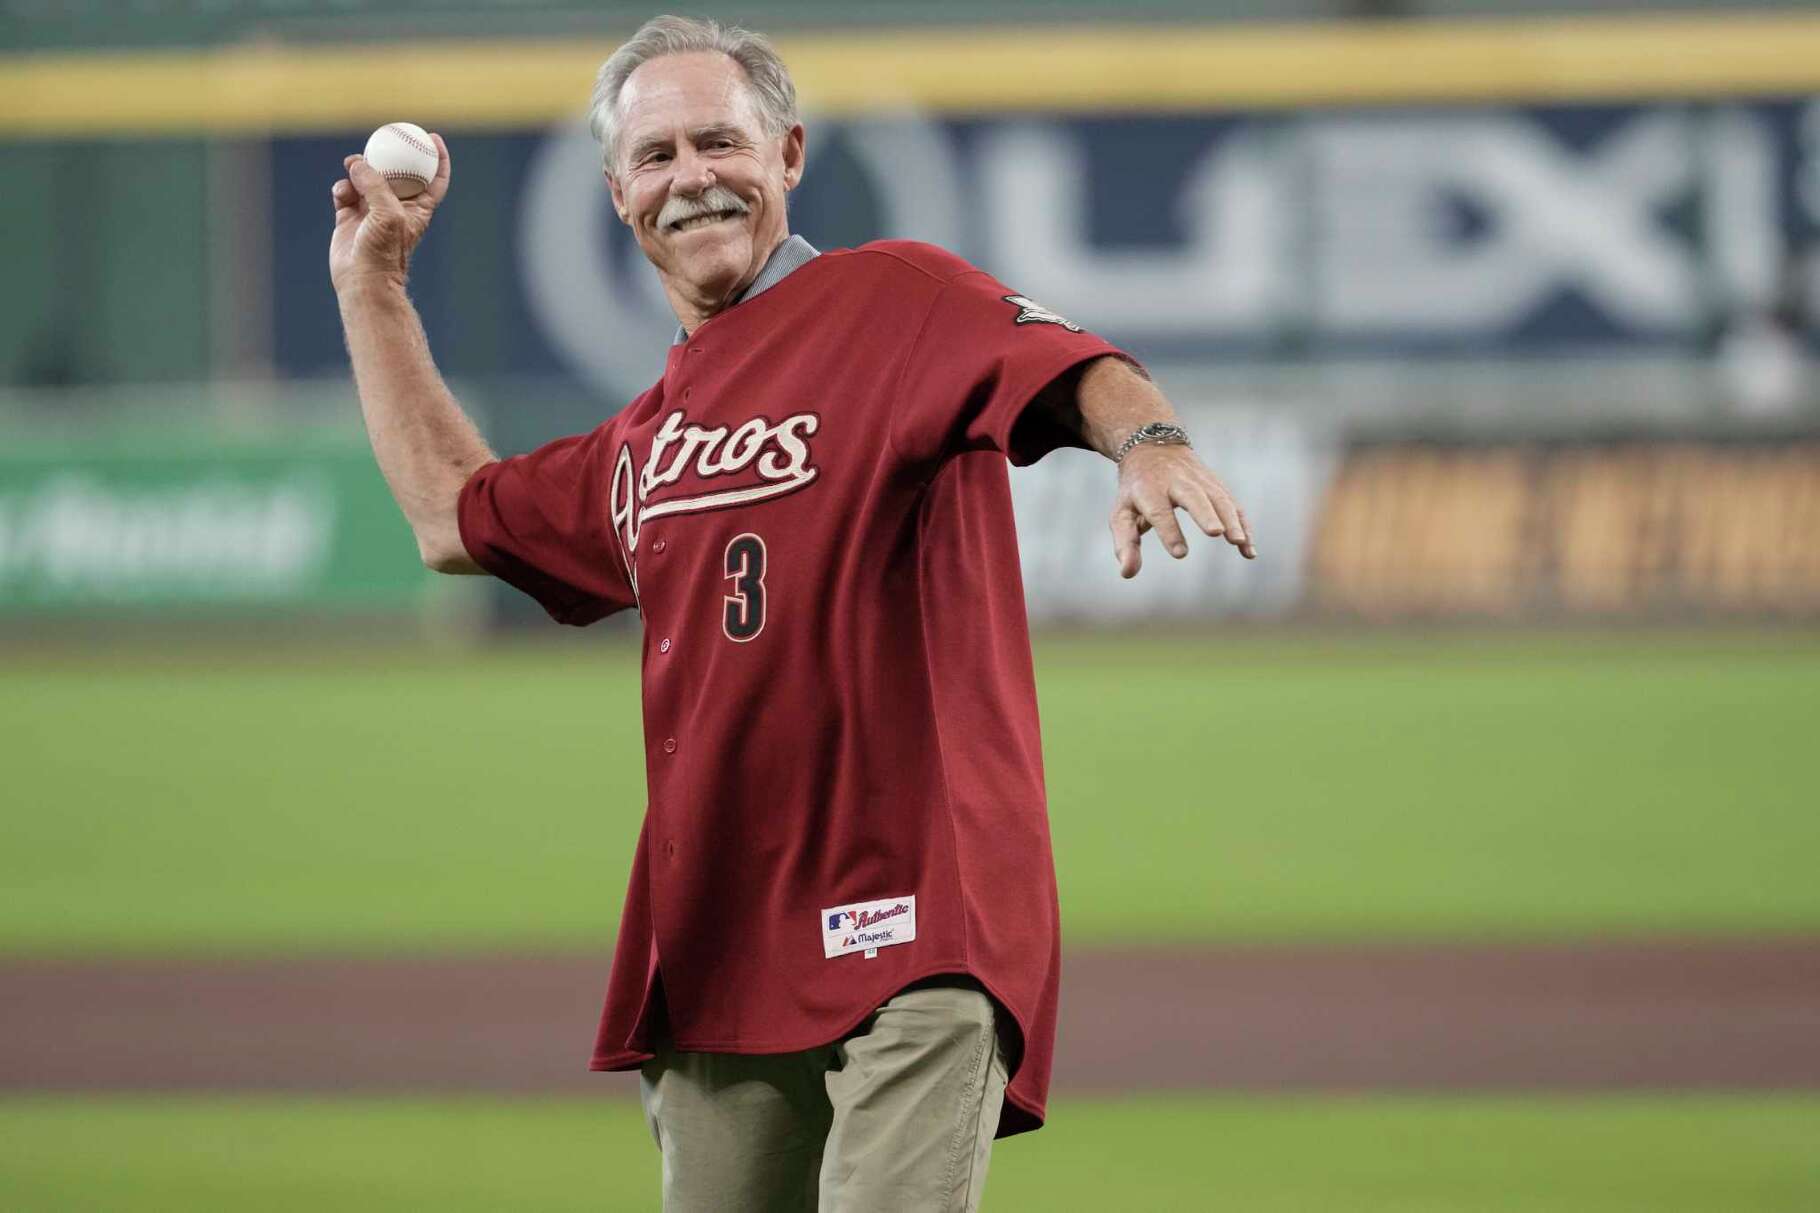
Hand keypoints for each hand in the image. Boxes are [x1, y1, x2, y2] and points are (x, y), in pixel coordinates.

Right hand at [329, 133, 450, 293]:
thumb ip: (375, 184)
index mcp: (417, 208)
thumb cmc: (384, 251)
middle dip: (388, 155)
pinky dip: (342, 187)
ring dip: (358, 170)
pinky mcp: (349, 216)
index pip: (434, 179)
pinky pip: (345, 192)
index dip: (437, 158)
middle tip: (379, 140)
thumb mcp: (388, 213)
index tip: (432, 137)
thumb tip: (356, 163)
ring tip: (352, 166)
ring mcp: (371, 211)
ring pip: (366, 178)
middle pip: (397, 173)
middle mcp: (395, 207)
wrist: (363, 279)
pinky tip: (342, 192)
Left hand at [1108, 443, 1254, 577]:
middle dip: (1205, 514)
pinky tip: (1249, 549)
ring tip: (1239, 543)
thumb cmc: (1136, 490)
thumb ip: (1126, 543)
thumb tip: (1127, 573)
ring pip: (1218, 498)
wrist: (1152, 448)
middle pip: (1193, 496)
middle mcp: (1176, 481)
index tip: (1180, 553)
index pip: (1159, 510)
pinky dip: (1243, 525)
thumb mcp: (1122, 512)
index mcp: (1149, 489)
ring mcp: (1199, 480)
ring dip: (1231, 520)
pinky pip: (1232, 504)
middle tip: (1216, 532)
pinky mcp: (1216, 484)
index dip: (1170, 531)